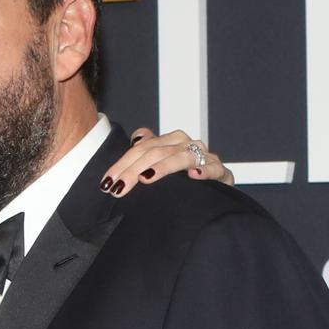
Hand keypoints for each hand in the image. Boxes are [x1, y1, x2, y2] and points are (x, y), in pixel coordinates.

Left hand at [99, 126, 235, 194]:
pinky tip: (194, 175)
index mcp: (171, 140)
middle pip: (156, 152)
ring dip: (163, 167)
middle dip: (134, 170)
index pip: (142, 148)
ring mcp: (204, 156)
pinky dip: (204, 170)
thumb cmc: (186, 179)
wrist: (217, 193)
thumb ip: (148, 149)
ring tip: (146, 178)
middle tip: (119, 188)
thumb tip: (136, 136)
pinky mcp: (220, 171)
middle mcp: (187, 144)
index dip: (122, 164)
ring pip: (180, 157)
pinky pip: (213, 168)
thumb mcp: (164, 164)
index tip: (107, 182)